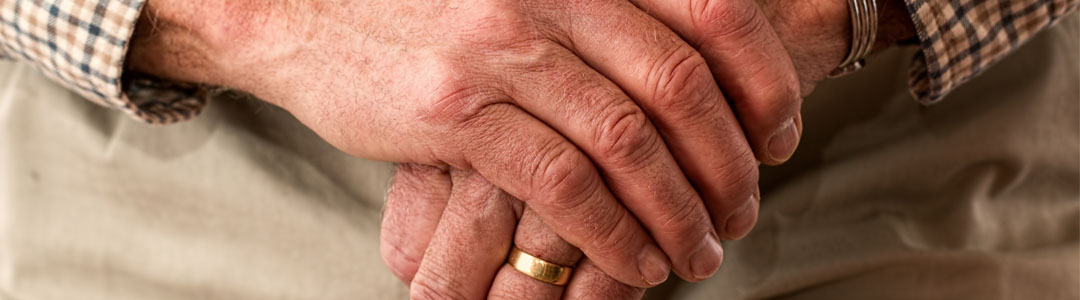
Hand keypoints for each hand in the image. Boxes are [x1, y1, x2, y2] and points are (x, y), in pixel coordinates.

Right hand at [127, 0, 797, 286]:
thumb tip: (679, 73)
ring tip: (699, 254)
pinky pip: (562, 184)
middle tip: (745, 210)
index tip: (782, 132)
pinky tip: (635, 263)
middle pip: (681, 86)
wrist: (298, 6)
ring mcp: (502, 49)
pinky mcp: (456, 109)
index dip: (764, 76)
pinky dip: (612, 233)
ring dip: (679, 211)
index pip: (711, 10)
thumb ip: (595, 15)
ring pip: (628, 143)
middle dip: (730, 162)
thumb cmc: (418, 2)